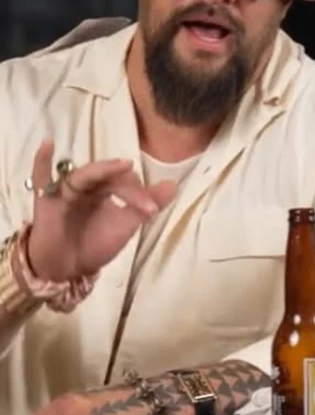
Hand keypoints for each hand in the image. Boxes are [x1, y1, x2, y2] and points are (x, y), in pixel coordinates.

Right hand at [26, 139, 176, 282]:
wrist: (67, 270)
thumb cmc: (95, 243)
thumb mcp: (127, 224)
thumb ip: (148, 203)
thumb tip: (174, 184)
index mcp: (104, 188)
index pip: (124, 181)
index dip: (139, 193)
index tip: (152, 210)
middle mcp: (86, 185)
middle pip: (108, 177)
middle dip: (129, 188)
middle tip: (145, 203)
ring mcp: (65, 190)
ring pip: (84, 175)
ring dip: (103, 170)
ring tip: (122, 165)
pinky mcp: (45, 200)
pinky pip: (40, 177)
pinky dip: (42, 160)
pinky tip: (47, 144)